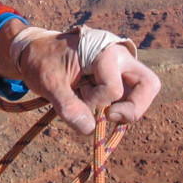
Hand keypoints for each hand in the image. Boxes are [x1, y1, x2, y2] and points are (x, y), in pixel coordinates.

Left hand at [0, 21, 160, 134]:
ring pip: (143, 93)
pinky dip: (118, 109)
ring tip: (100, 110)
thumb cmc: (41, 61)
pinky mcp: (117, 79)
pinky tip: (96, 107)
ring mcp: (121, 68)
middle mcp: (119, 57)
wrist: (33, 51)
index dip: (96, 103)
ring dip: (125, 109)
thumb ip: (67, 105)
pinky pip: (130, 98)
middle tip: (109, 117)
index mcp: (104, 52)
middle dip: (133, 108)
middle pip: (149, 85)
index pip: (114, 89)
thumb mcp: (48, 82)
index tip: (77, 97)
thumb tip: (90, 130)